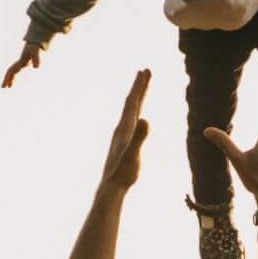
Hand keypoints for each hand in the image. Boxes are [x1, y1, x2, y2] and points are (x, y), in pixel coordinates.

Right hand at [2, 42, 44, 87]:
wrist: (34, 42)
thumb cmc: (35, 47)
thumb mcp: (35, 51)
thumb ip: (36, 58)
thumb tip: (36, 67)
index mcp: (20, 62)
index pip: (12, 71)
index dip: (10, 77)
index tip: (8, 86)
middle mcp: (18, 63)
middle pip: (10, 71)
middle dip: (6, 79)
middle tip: (2, 87)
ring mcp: (20, 63)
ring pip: (12, 72)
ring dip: (8, 79)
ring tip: (6, 87)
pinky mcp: (22, 64)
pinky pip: (15, 71)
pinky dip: (13, 77)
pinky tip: (13, 82)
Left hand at [97, 69, 150, 197]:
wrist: (111, 187)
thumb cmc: (123, 172)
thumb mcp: (133, 154)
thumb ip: (139, 137)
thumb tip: (145, 120)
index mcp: (124, 128)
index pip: (132, 102)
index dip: (139, 86)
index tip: (144, 71)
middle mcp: (122, 129)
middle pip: (131, 103)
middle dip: (139, 87)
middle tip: (145, 71)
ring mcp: (122, 136)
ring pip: (131, 112)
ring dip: (137, 98)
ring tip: (142, 87)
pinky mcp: (124, 143)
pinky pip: (131, 122)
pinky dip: (136, 113)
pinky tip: (137, 115)